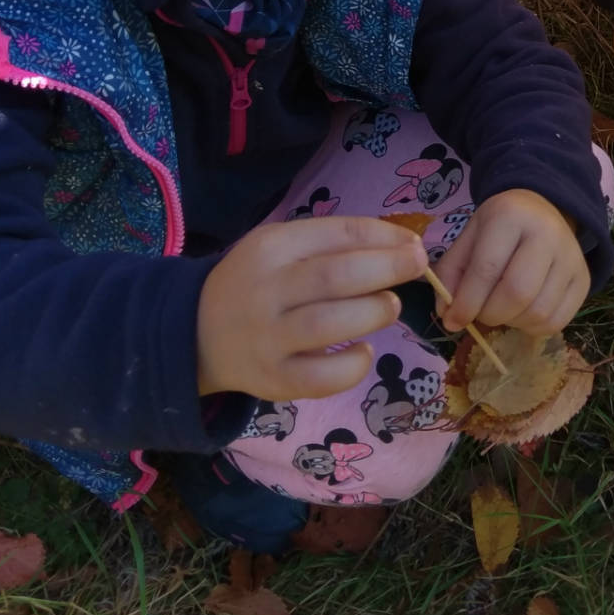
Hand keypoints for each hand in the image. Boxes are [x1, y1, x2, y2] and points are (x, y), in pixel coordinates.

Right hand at [196, 216, 427, 401]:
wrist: (197, 334)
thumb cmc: (257, 284)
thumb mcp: (281, 248)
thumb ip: (332, 244)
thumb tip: (402, 245)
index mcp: (270, 247)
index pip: (337, 234)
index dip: (385, 237)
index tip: (414, 243)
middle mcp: (266, 290)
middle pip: (336, 276)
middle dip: (388, 268)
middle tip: (416, 266)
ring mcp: (267, 338)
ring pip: (330, 323)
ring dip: (374, 312)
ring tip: (389, 307)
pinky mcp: (273, 380)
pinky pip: (321, 378)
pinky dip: (353, 365)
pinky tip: (364, 352)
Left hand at [435, 188, 588, 336]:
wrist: (541, 211)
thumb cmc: (498, 228)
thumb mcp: (468, 239)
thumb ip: (451, 275)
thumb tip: (449, 317)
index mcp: (511, 215)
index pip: (487, 269)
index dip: (466, 302)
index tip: (453, 321)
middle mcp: (547, 233)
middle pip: (518, 293)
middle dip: (491, 314)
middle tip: (480, 314)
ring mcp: (572, 257)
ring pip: (538, 312)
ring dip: (511, 322)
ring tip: (502, 308)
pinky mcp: (583, 280)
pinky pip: (557, 322)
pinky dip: (532, 327)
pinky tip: (522, 312)